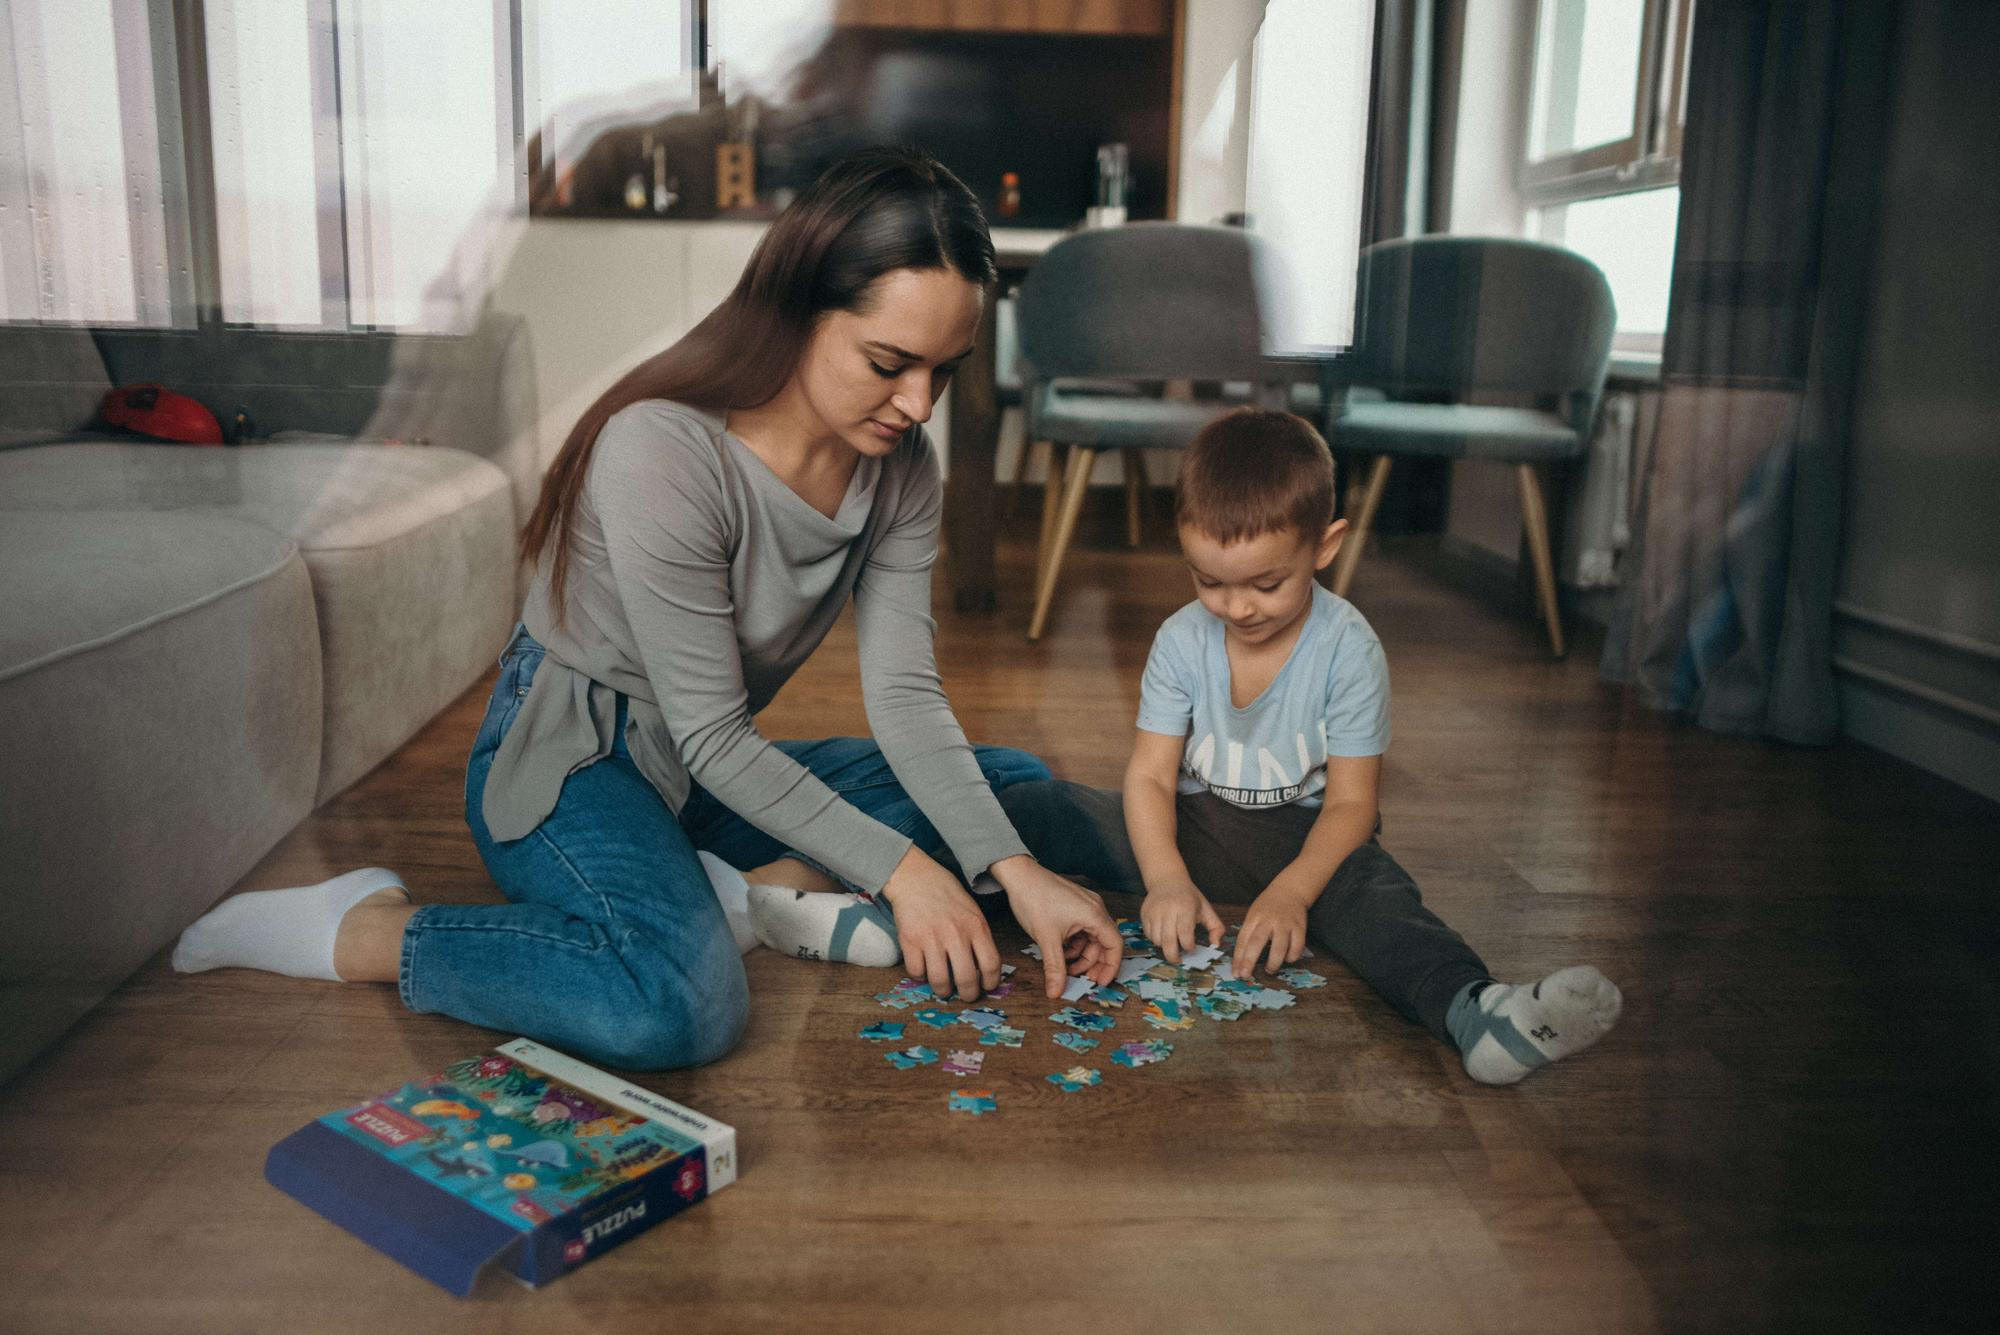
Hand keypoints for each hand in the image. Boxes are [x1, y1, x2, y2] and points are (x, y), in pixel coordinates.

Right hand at [880, 847, 999, 1000]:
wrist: (915, 876)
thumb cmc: (946, 894)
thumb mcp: (972, 911)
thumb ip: (979, 937)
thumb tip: (983, 968)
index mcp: (976, 926)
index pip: (991, 965)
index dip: (990, 983)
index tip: (986, 988)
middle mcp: (956, 934)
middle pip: (967, 979)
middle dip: (967, 994)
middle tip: (964, 995)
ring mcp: (932, 938)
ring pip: (940, 981)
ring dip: (943, 990)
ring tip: (943, 988)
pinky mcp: (910, 940)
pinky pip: (916, 972)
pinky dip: (920, 976)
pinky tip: (923, 968)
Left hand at [988, 855, 1122, 997]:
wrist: (1018, 876)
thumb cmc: (1034, 899)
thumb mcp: (1047, 939)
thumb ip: (1055, 968)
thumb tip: (1056, 992)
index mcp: (1095, 915)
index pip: (1115, 945)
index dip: (1110, 967)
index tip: (1101, 983)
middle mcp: (1095, 909)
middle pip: (1104, 943)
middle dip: (1094, 964)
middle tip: (1083, 981)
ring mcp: (1085, 906)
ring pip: (1091, 938)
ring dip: (1082, 955)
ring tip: (1066, 968)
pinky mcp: (1075, 906)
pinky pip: (1082, 930)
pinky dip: (1075, 944)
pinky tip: (1062, 953)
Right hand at [1140, 878, 1223, 964]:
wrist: (1167, 880)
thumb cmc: (1188, 897)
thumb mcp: (1206, 909)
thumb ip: (1216, 928)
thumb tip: (1215, 944)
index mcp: (1185, 908)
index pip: (1185, 934)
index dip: (1189, 946)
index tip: (1192, 948)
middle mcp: (1168, 910)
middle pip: (1168, 940)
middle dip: (1173, 956)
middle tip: (1178, 960)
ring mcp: (1154, 912)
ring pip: (1157, 940)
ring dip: (1165, 946)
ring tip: (1172, 942)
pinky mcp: (1145, 914)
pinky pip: (1148, 935)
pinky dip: (1156, 939)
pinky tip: (1164, 935)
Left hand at [1233, 884, 1311, 978]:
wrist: (1290, 890)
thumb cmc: (1268, 906)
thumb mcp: (1253, 915)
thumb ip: (1248, 934)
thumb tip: (1240, 960)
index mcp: (1254, 918)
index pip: (1243, 939)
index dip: (1238, 957)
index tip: (1235, 972)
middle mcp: (1268, 921)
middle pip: (1257, 942)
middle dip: (1250, 961)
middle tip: (1246, 975)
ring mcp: (1285, 924)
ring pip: (1279, 947)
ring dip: (1273, 963)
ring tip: (1270, 970)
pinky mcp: (1300, 927)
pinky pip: (1297, 947)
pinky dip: (1292, 957)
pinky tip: (1287, 959)